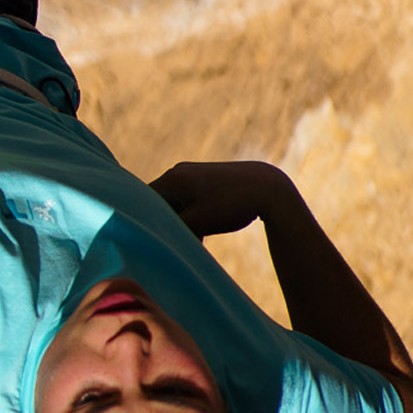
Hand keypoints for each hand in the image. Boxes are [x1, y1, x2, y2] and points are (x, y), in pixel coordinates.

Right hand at [148, 160, 294, 237]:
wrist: (268, 188)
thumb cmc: (232, 204)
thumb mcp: (199, 222)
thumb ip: (173, 228)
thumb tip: (156, 237)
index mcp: (172, 179)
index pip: (143, 202)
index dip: (146, 222)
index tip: (153, 239)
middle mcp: (178, 172)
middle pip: (160, 203)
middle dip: (168, 223)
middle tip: (183, 241)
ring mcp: (192, 173)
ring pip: (176, 203)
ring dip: (183, 221)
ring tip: (200, 236)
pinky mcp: (205, 178)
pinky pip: (188, 199)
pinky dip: (193, 214)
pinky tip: (207, 228)